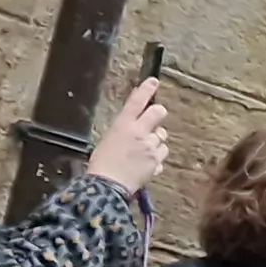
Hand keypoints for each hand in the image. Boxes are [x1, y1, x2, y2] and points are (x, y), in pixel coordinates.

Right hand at [88, 77, 170, 192]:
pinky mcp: (156, 161)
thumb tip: (136, 126)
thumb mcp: (109, 139)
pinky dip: (157, 157)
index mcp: (122, 124)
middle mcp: (138, 132)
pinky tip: (145, 163)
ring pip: (162, 135)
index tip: (154, 81)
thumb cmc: (102, 163)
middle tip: (155, 118)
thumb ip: (125, 130)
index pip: (136, 101)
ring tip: (143, 150)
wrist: (107, 185)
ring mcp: (149, 146)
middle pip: (158, 112)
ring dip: (156, 140)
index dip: (146, 89)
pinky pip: (162, 153)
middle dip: (158, 113)